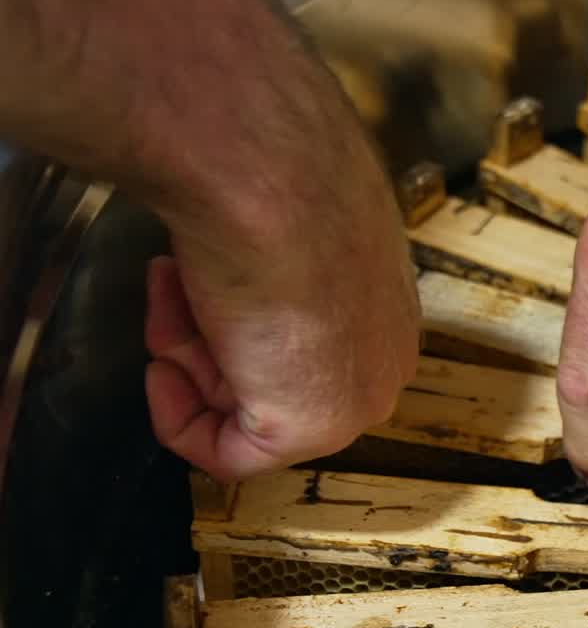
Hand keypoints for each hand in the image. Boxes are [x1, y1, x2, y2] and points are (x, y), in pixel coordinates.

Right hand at [145, 138, 419, 481]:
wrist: (267, 171)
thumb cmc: (272, 175)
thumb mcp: (282, 221)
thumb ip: (274, 257)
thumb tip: (236, 260)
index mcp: (387, 307)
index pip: (303, 342)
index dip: (231, 317)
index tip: (191, 280)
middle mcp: (383, 356)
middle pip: (272, 374)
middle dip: (204, 336)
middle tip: (172, 288)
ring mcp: (355, 397)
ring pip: (247, 406)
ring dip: (186, 355)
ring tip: (171, 293)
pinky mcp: (311, 427)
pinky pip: (228, 456)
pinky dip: (178, 420)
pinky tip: (162, 369)